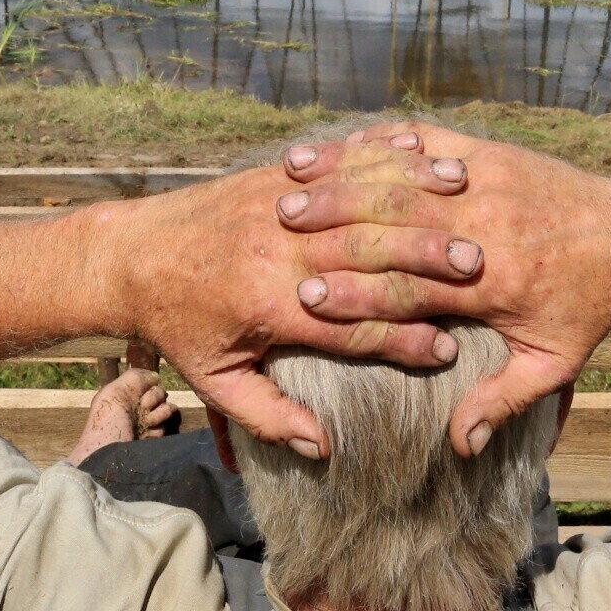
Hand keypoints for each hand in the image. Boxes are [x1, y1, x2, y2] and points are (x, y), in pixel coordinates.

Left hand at [94, 150, 481, 456]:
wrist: (131, 255)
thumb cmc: (179, 326)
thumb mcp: (215, 382)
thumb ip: (269, 416)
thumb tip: (323, 448)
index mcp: (270, 306)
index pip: (350, 326)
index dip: (401, 341)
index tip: (448, 352)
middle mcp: (278, 251)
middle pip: (367, 257)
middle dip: (425, 264)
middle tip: (479, 271)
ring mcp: (278, 206)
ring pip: (360, 202)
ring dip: (415, 205)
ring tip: (465, 208)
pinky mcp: (275, 177)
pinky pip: (339, 166)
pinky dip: (384, 163)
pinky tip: (424, 162)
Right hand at [275, 123, 610, 454]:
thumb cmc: (588, 306)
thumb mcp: (554, 364)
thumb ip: (501, 401)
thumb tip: (457, 446)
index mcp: (492, 283)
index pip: (410, 288)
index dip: (355, 294)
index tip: (304, 299)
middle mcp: (485, 226)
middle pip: (394, 224)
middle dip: (332, 225)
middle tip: (276, 229)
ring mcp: (486, 182)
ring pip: (402, 175)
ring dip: (343, 177)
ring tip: (291, 183)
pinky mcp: (488, 152)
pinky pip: (425, 141)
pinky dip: (379, 143)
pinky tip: (338, 145)